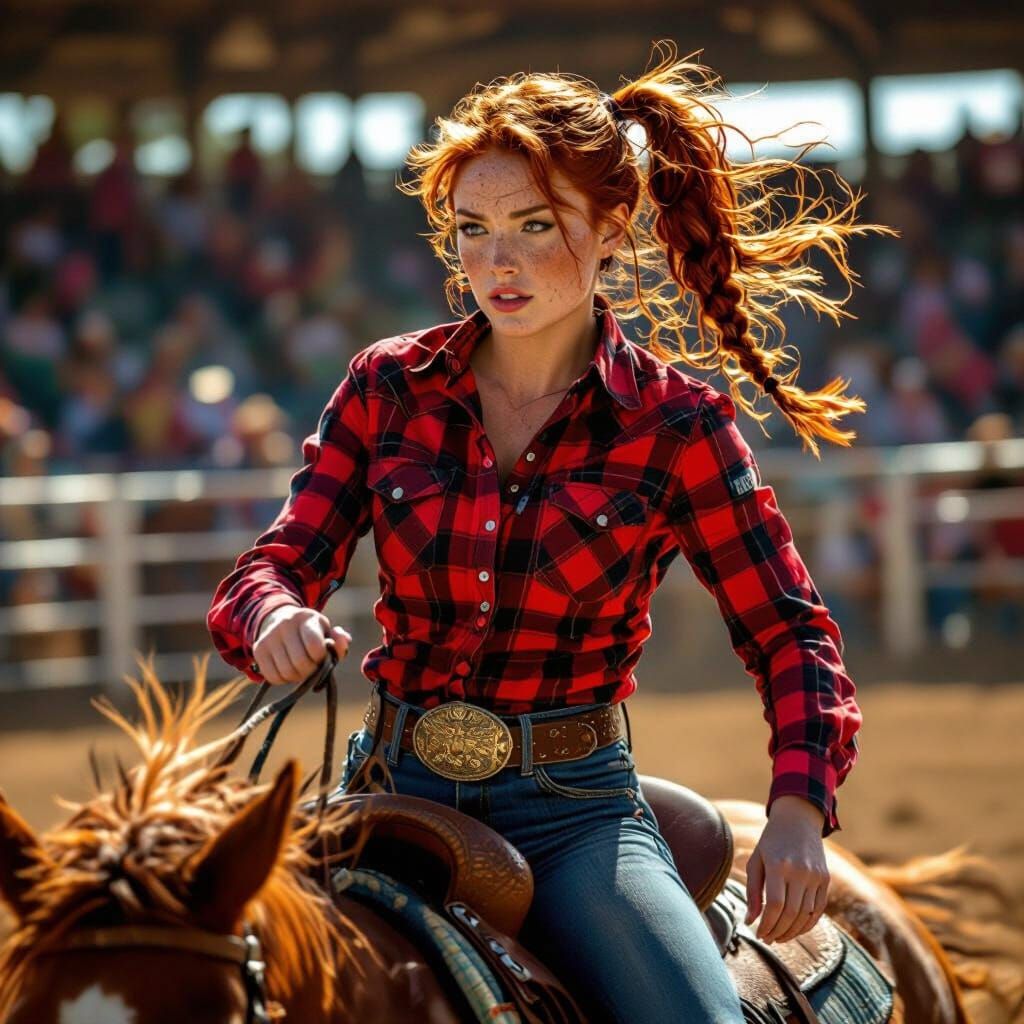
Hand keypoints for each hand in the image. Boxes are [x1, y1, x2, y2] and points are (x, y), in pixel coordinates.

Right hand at [252, 605, 351, 684]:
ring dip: (297, 677)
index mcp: (306, 618)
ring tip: (301, 668)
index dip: (321, 657)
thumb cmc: (310, 632)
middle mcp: (285, 624)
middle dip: (310, 670)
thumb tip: (344, 641)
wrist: (279, 620)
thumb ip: (339, 640)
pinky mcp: (259, 650)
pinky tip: (288, 670)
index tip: (321, 657)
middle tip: (312, 667)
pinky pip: (273, 677)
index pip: (315, 646)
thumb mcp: (327, 632)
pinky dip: (284, 680)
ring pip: (287, 672)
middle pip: (300, 662)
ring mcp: (269, 636)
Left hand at [744, 795, 829, 943]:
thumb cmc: (771, 842)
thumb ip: (752, 891)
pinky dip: (807, 924)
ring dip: (792, 931)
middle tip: (768, 939)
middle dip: (778, 931)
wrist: (798, 820)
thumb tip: (750, 921)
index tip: (759, 934)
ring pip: (806, 915)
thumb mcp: (756, 860)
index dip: (766, 924)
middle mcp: (800, 871)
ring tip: (778, 936)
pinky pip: (818, 909)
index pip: (774, 905)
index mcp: (779, 865)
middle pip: (791, 913)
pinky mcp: (825, 879)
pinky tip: (795, 929)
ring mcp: (816, 876)